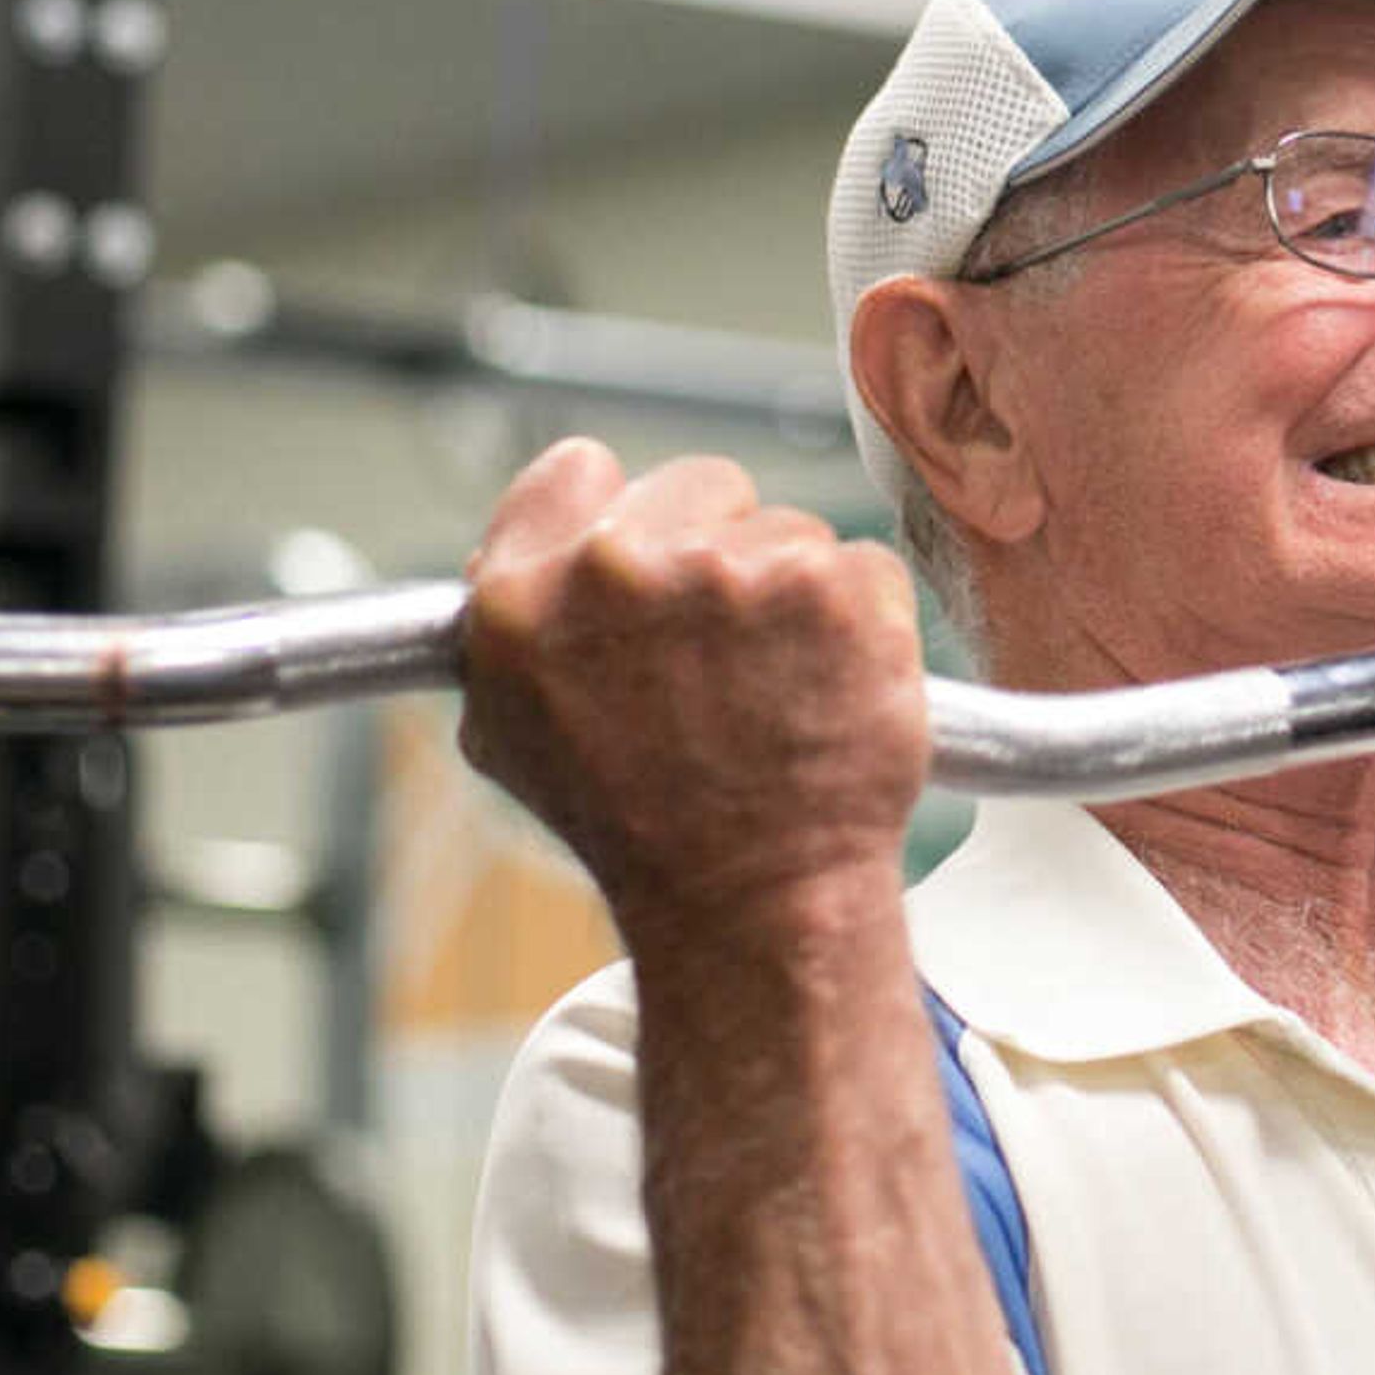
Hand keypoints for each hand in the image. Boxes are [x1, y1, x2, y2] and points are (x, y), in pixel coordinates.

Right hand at [457, 439, 931, 939]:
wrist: (756, 904)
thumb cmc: (636, 831)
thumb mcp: (513, 734)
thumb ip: (514, 625)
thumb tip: (529, 562)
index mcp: (526, 595)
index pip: (578, 470)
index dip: (620, 513)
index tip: (650, 558)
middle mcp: (620, 568)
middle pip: (698, 487)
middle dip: (717, 551)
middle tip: (727, 651)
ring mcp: (736, 571)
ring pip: (786, 531)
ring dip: (792, 596)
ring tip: (778, 692)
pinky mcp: (839, 588)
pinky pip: (861, 566)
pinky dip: (861, 623)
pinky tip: (833, 691)